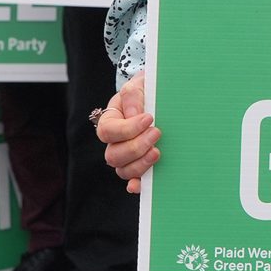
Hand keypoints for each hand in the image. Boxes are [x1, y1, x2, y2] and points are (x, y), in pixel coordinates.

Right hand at [96, 71, 159, 194]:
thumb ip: (133, 95)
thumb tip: (133, 115)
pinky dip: (136, 185)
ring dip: (140, 164)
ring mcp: (127, 156)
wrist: (162, 97)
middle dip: (136, 147)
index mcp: (111, 120)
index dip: (127, 129)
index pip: (108, 131)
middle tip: (157, 133)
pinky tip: (142, 185)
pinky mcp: (141, 165)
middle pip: (113, 155)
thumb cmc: (148, 90)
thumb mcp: (140, 85)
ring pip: (122, 170)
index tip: (149, 118)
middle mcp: (115, 142)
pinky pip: (133, 181)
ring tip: (157, 151)